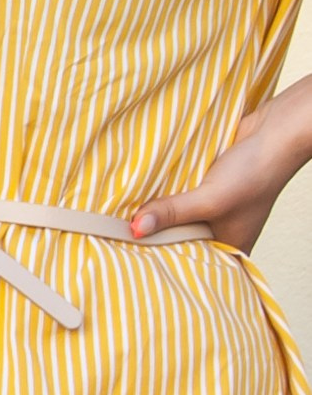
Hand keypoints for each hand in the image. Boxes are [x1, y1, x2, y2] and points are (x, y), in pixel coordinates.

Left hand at [129, 103, 302, 253]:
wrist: (275, 131)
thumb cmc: (255, 173)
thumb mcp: (210, 200)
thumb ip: (173, 213)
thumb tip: (135, 228)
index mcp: (230, 246)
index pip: (190, 263)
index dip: (163, 261)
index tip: (130, 258)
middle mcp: (221, 230)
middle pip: (178, 238)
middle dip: (154, 235)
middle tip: (118, 239)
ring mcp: (213, 207)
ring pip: (176, 215)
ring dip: (157, 212)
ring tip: (121, 219)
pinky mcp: (205, 186)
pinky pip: (178, 195)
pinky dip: (163, 194)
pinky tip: (137, 195)